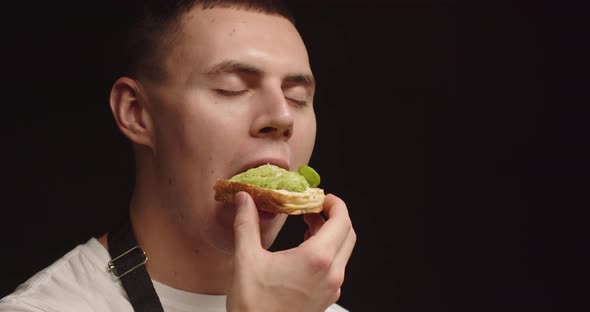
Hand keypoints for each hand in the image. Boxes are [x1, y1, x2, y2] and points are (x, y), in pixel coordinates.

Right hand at [226, 192, 356, 311]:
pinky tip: (304, 250)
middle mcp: (330, 274)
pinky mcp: (325, 298)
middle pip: (347, 234)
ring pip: (343, 252)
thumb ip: (247, 224)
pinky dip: (327, 252)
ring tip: (307, 225)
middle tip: (314, 207)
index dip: (335, 204)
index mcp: (316, 260)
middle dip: (334, 216)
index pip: (341, 221)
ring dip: (330, 234)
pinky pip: (336, 268)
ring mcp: (330, 289)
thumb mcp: (246, 259)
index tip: (321, 196)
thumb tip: (244, 200)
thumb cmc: (254, 307)